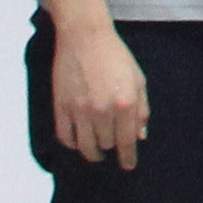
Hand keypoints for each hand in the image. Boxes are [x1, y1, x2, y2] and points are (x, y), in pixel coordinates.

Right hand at [48, 18, 150, 170]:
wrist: (85, 37)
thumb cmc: (115, 56)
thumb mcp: (138, 80)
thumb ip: (141, 110)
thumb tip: (139, 136)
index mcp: (125, 104)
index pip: (126, 142)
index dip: (128, 158)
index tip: (128, 165)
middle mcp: (102, 110)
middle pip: (106, 145)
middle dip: (111, 147)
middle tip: (112, 144)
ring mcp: (79, 110)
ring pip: (85, 146)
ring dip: (93, 152)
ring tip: (96, 151)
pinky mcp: (61, 106)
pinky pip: (65, 137)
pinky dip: (72, 144)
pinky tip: (78, 141)